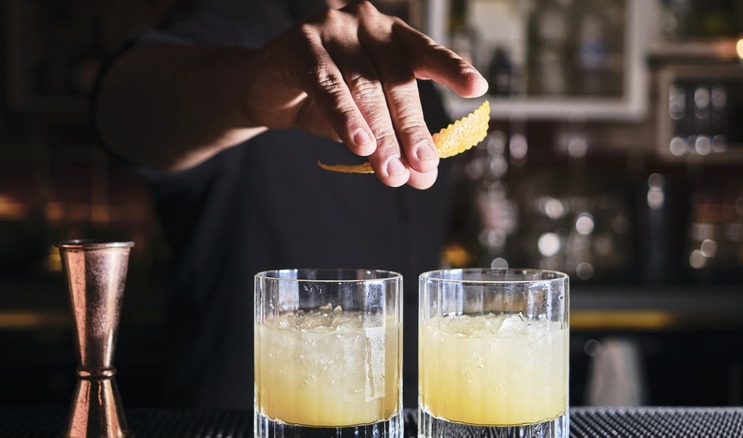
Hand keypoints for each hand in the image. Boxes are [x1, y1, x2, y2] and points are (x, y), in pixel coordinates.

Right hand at [243, 1, 487, 188]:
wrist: (265, 87)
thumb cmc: (323, 99)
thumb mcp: (365, 122)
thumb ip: (394, 142)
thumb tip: (422, 177)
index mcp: (392, 35)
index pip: (426, 53)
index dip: (451, 69)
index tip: (476, 89)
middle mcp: (367, 23)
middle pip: (396, 82)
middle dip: (410, 131)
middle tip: (421, 169)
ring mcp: (334, 27)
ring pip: (365, 88)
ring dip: (380, 135)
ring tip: (391, 172)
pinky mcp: (302, 44)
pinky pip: (328, 85)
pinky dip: (345, 117)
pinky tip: (359, 144)